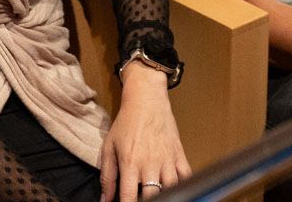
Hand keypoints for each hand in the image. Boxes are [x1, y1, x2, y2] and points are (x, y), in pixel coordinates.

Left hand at [99, 64, 189, 200]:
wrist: (147, 100)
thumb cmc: (126, 123)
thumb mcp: (109, 147)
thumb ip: (107, 176)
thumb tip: (105, 199)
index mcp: (130, 163)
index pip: (129, 197)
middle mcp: (150, 163)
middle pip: (152, 197)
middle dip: (146, 201)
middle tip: (141, 197)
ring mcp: (167, 159)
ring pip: (171, 188)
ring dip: (164, 194)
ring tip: (156, 193)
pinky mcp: (179, 153)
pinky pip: (186, 176)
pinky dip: (182, 184)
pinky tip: (174, 186)